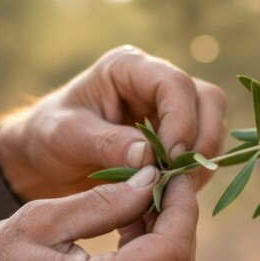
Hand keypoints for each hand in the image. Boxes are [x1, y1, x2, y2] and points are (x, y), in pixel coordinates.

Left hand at [0, 45, 226, 199]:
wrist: (46, 157)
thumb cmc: (49, 137)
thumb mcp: (66, 137)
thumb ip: (105, 143)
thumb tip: (148, 157)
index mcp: (127, 67)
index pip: (174, 84)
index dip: (181, 120)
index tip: (170, 159)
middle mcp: (155, 81)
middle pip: (207, 99)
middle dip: (201, 140)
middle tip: (180, 178)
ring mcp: (170, 108)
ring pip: (213, 124)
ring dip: (201, 160)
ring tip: (173, 189)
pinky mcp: (177, 135)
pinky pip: (204, 150)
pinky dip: (195, 173)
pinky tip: (170, 193)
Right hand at [0, 168, 196, 260]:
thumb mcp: (38, 221)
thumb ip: (102, 201)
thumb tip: (150, 181)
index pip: (170, 249)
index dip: (181, 207)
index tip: (175, 174)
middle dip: (180, 222)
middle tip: (161, 185)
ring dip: (167, 242)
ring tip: (143, 203)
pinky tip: (130, 231)